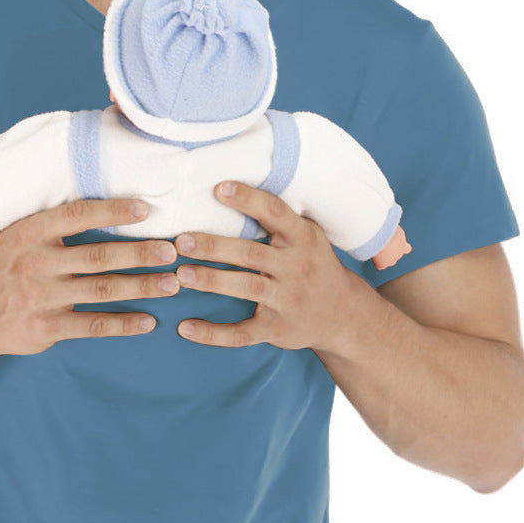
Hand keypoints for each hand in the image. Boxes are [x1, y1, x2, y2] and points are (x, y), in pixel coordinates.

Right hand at [0, 196, 182, 357]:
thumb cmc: (10, 269)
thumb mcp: (19, 237)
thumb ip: (54, 223)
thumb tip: (109, 205)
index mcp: (27, 233)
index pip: (76, 215)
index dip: (112, 211)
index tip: (145, 210)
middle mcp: (33, 263)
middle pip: (98, 255)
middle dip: (139, 253)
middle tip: (171, 251)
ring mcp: (40, 298)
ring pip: (102, 290)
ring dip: (142, 286)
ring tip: (172, 284)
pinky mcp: (46, 328)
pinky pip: (93, 325)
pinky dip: (124, 324)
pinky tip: (148, 321)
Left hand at [173, 181, 361, 352]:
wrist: (343, 315)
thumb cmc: (312, 265)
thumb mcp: (307, 237)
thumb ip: (277, 219)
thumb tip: (226, 188)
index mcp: (303, 238)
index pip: (275, 213)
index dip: (248, 199)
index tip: (218, 188)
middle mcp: (297, 267)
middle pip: (250, 253)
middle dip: (214, 246)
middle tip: (181, 241)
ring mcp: (288, 299)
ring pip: (245, 288)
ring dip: (211, 281)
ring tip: (180, 275)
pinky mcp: (277, 328)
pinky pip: (242, 332)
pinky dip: (212, 334)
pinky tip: (185, 328)